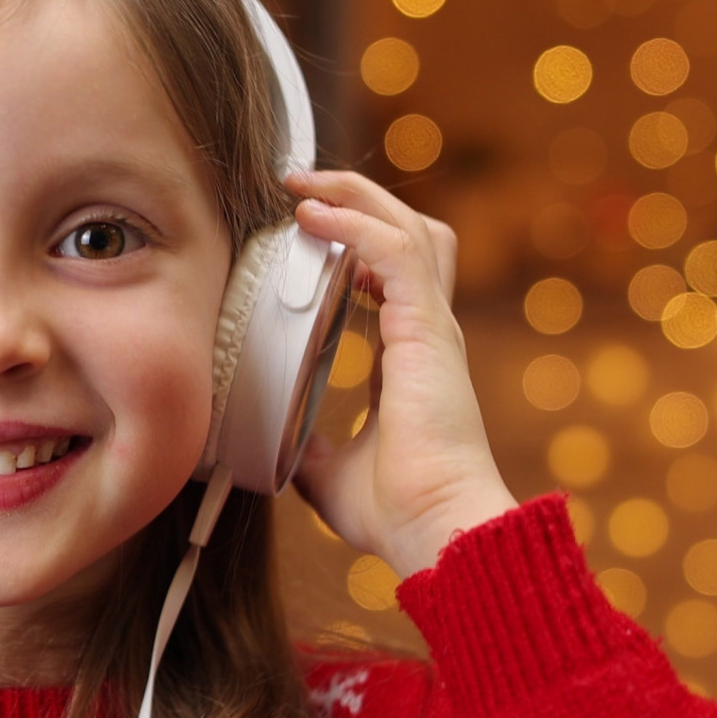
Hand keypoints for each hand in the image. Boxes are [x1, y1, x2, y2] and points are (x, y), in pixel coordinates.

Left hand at [285, 169, 517, 577]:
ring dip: (355, 197)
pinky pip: (396, 252)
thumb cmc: (399, 512)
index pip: (392, 276)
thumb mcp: (330, 471)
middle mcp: (428, 334)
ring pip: (409, 228)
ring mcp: (433, 329)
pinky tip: (315, 216)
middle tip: (297, 186)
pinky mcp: (428, 332)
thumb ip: (311, 443)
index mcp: (411, 358)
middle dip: (355, 199)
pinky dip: (356, 225)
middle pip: (407, 234)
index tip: (305, 229)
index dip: (354, 242)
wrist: (437, 533)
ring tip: (302, 185)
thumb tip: (279, 436)